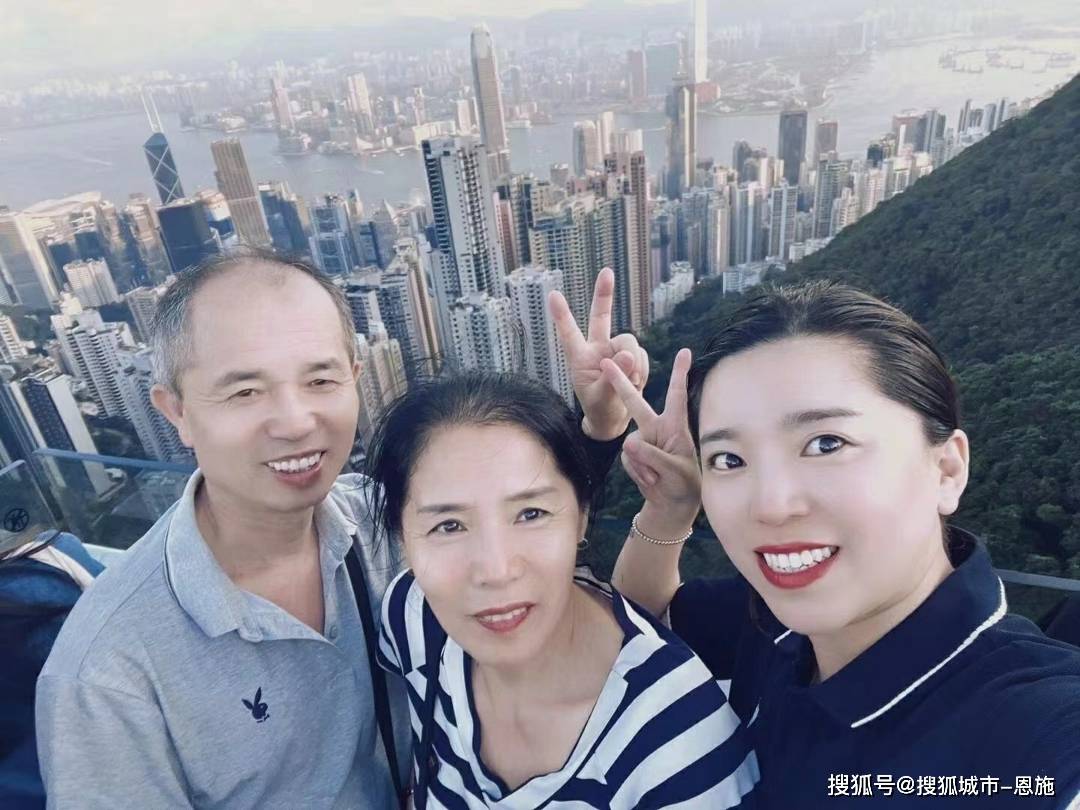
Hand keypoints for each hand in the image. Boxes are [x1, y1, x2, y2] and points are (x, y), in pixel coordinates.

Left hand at [548, 267, 648, 439]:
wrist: (613, 419)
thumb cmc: (599, 409)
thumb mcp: (602, 398)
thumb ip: (614, 378)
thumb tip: (628, 355)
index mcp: (580, 359)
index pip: (569, 334)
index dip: (562, 315)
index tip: (553, 295)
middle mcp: (597, 349)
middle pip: (600, 317)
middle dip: (604, 294)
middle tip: (606, 272)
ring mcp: (615, 350)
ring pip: (631, 343)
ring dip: (634, 364)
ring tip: (629, 384)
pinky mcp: (631, 355)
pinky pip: (642, 355)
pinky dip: (642, 370)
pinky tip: (635, 382)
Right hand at [601, 348, 700, 529]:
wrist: (672, 503)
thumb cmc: (684, 484)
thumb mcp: (674, 471)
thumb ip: (652, 457)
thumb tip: (628, 443)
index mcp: (675, 426)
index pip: (677, 396)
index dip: (680, 374)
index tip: (686, 352)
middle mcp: (657, 428)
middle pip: (636, 403)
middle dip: (621, 383)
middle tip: (607, 363)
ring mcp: (643, 440)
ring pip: (631, 446)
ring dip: (642, 465)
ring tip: (658, 478)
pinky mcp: (633, 454)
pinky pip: (627, 459)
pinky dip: (637, 472)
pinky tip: (650, 480)